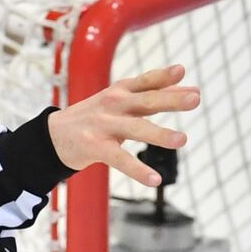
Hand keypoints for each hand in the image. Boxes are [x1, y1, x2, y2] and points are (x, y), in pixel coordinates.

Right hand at [47, 64, 199, 185]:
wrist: (54, 135)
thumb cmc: (96, 117)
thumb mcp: (121, 101)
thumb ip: (154, 95)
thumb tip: (193, 89)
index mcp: (121, 91)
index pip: (146, 81)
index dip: (164, 76)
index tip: (182, 71)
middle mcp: (113, 105)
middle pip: (146, 101)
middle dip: (171, 100)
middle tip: (195, 99)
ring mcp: (103, 125)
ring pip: (136, 129)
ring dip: (159, 134)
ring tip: (182, 140)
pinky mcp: (95, 147)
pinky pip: (120, 159)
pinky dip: (138, 171)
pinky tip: (155, 180)